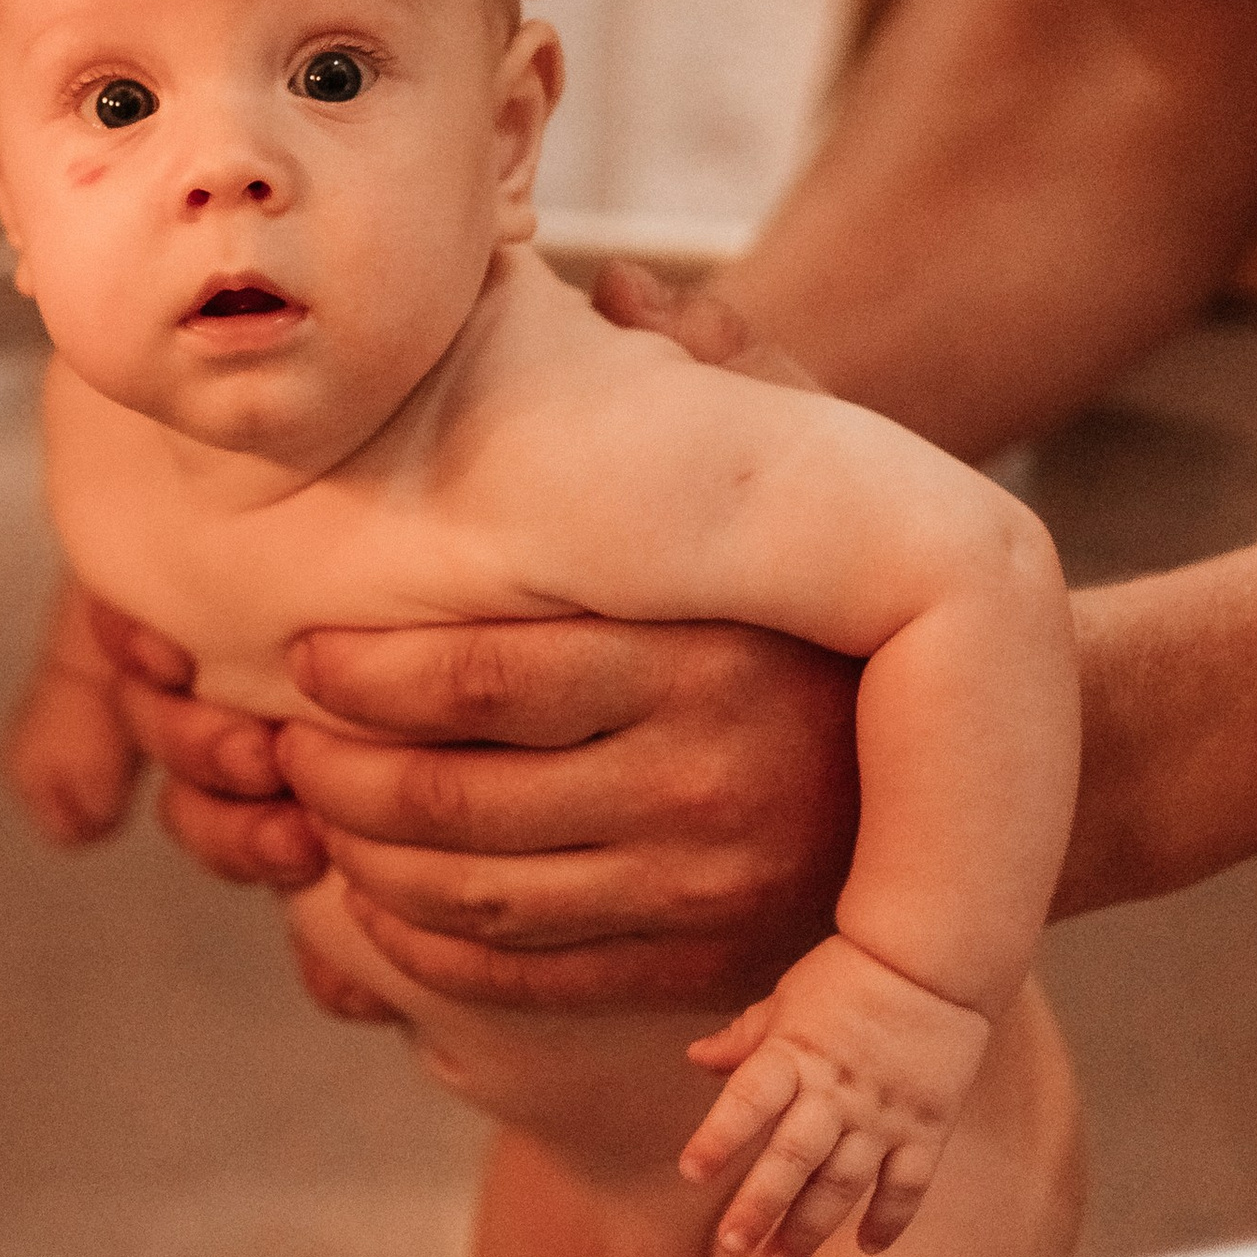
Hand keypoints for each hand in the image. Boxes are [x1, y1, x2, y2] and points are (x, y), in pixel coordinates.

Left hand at [0, 269, 861, 985]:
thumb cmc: (847, 605)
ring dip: (360, 863)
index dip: (365, 676)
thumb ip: (721, 374)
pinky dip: (422, 945)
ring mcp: (697, 892)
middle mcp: (700, 788)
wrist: (980, 779)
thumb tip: (620, 281)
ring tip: (315, 810)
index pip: (482, 682)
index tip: (301, 655)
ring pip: (468, 898)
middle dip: (333, 778)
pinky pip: (519, 974)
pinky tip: (376, 898)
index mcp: (704, 661)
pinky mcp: (693, 967)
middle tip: (276, 743)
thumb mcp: (813, 476)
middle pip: (450, 803)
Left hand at [680, 932, 991, 1256]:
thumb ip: (744, 1038)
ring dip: (810, 1227)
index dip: (718, 1137)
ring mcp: (884, 1114)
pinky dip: (889, 1220)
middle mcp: (836, 1091)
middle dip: (761, 1205)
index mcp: (794, 1054)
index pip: (748, 1100)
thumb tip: (696, 1059)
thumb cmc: (850, 976)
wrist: (933, 961)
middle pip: (794, 1157)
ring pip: (844, 1183)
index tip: (691, 1172)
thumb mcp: (787, 999)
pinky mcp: (926, 1127)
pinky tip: (867, 1247)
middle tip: (732, 1245)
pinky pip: (908, 1185)